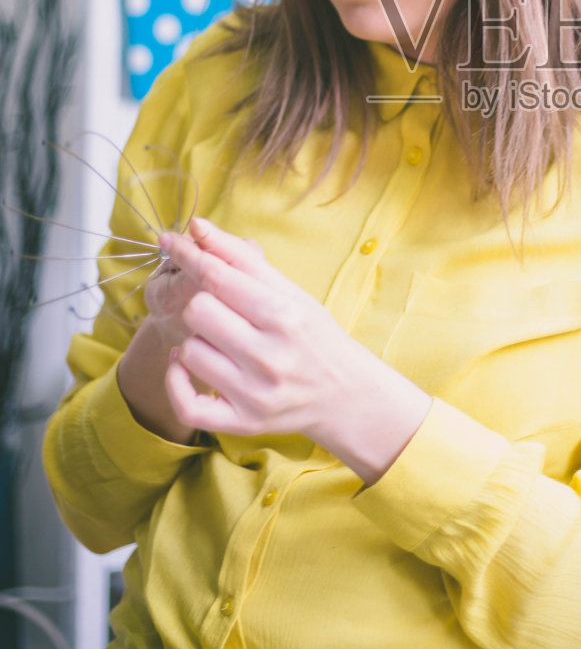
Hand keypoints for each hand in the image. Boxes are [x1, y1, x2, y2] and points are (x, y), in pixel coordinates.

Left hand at [158, 217, 432, 483]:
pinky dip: (177, 381)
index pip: (218, 276)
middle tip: (218, 309)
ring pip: (189, 351)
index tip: (169, 240)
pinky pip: (187, 404)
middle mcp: (270, 355)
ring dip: (195, 340)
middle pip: (197, 311)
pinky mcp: (242, 423)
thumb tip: (196, 226)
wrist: (343, 392)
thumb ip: (240, 257)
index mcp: (284, 315)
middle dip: (201, 302)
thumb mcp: (288, 290)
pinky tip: (186, 365)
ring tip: (217, 340)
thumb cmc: (312, 333)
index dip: (187, 253)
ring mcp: (254, 394)